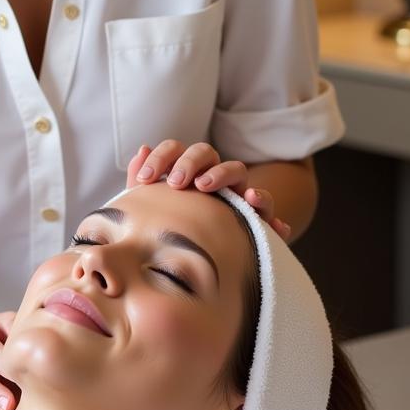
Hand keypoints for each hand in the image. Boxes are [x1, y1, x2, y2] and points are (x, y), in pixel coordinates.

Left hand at [128, 140, 291, 242]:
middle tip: (176, 183)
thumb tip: (142, 149)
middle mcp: (212, 177)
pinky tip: (264, 218)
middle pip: (206, 152)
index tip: (146, 178)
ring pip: (237, 170)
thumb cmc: (173, 226)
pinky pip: (267, 208)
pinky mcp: (254, 217)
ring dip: (223, 173)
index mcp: (185, 171)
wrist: (196, 260)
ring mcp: (235, 194)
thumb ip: (142, 180)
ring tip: (205, 185)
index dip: (162, 157)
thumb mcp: (154, 206)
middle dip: (189, 162)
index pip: (176, 150)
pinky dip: (265, 207)